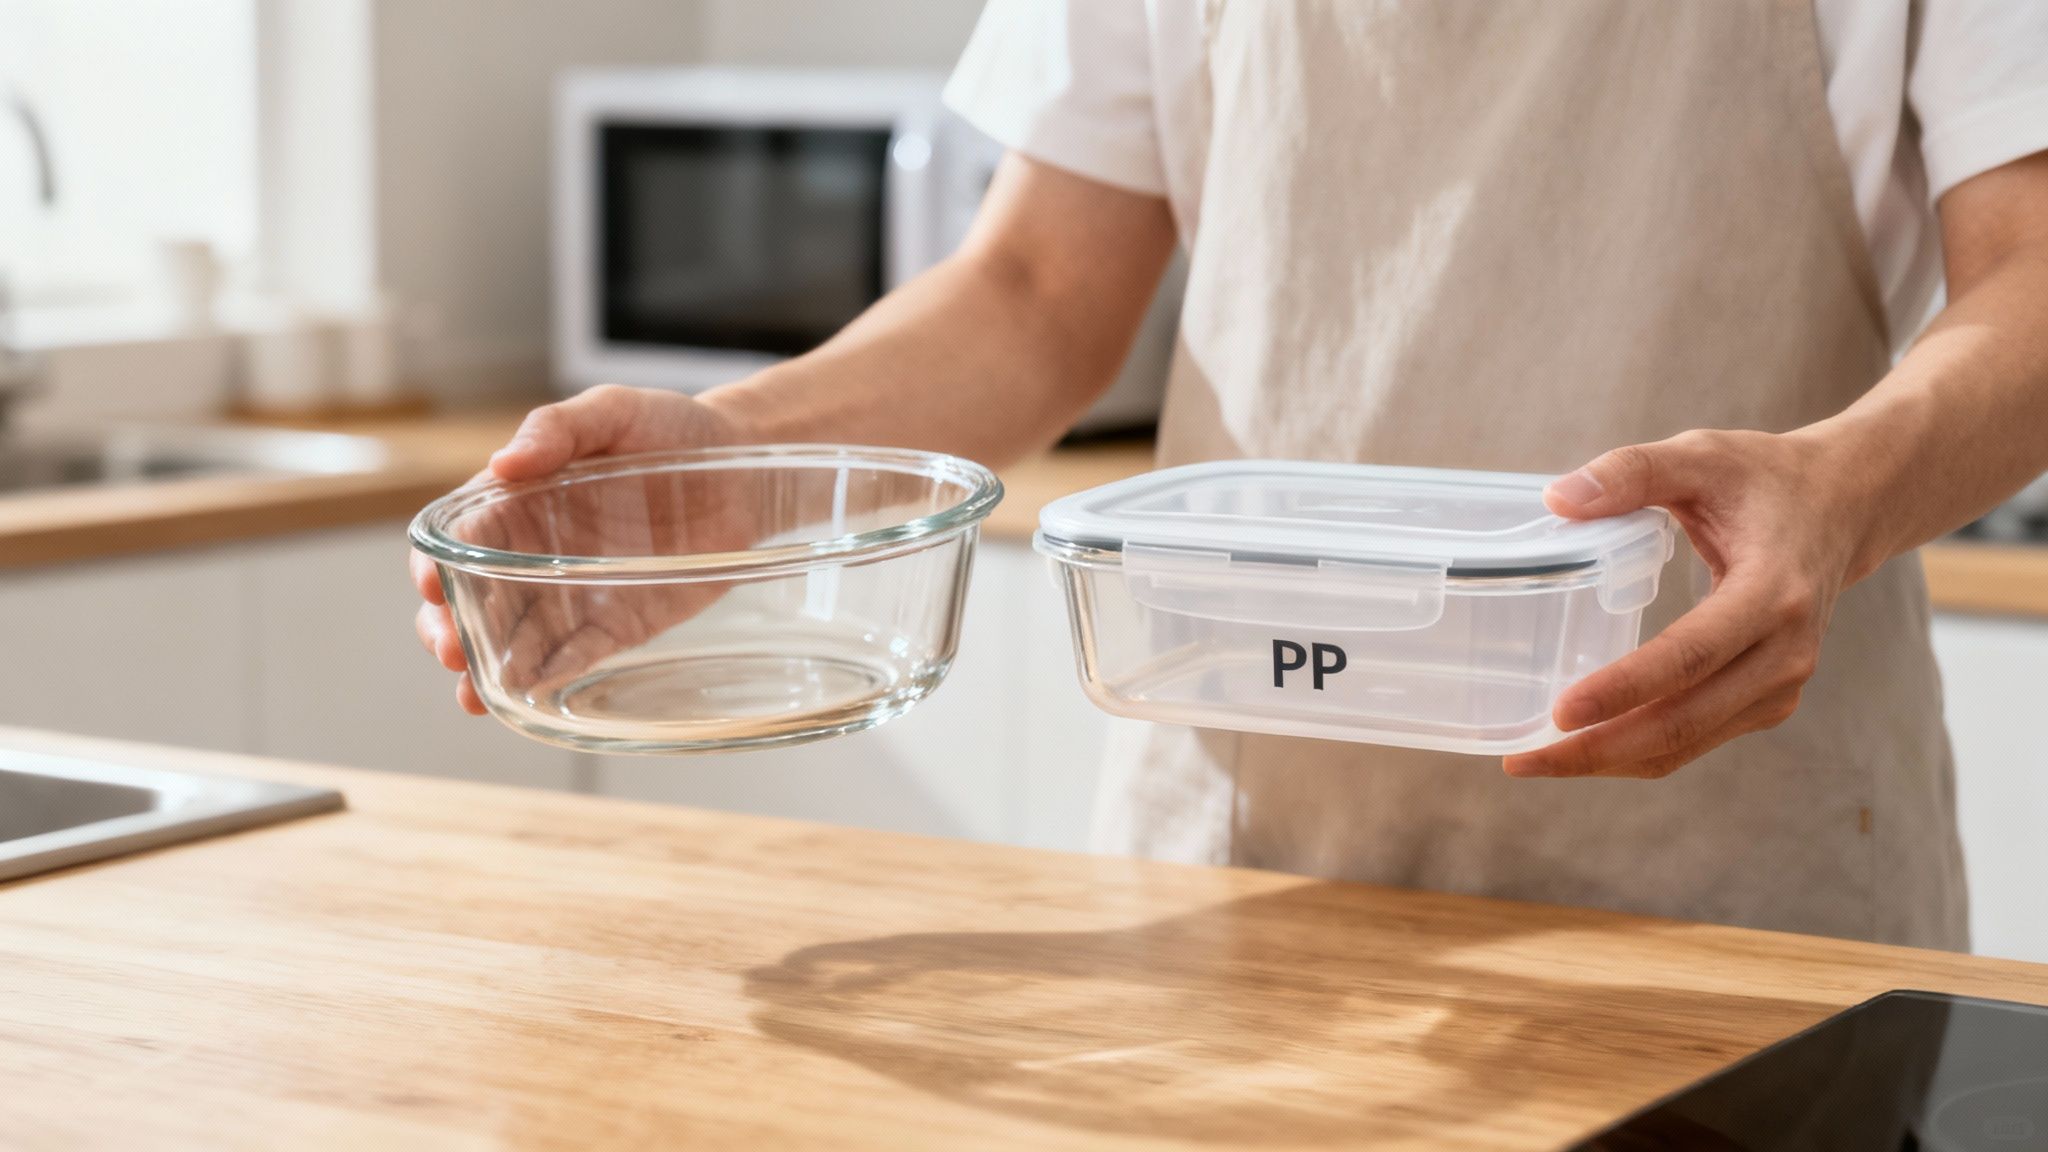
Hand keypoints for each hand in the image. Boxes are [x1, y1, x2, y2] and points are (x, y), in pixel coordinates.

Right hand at [411, 385, 751, 714]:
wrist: (746, 466)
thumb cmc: (673, 428)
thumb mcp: (614, 410)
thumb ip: (558, 428)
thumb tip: (504, 464)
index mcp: (520, 500)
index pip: (461, 539)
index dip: (436, 564)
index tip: (432, 585)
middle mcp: (537, 552)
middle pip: (474, 598)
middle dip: (451, 627)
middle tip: (452, 648)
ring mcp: (575, 592)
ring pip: (515, 638)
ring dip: (491, 666)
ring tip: (476, 693)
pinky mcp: (619, 623)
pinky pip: (578, 655)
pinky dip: (551, 675)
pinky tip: (529, 693)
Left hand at [1501, 428, 1873, 778]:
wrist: (1844, 508)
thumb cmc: (1764, 479)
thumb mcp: (1702, 456)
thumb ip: (1632, 470)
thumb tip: (1557, 498)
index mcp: (1772, 592)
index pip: (1691, 655)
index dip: (1625, 688)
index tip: (1561, 713)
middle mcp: (1785, 652)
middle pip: (1683, 720)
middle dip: (1599, 748)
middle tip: (1522, 760)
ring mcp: (1782, 685)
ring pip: (1686, 742)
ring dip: (1610, 760)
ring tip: (1534, 762)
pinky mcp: (1768, 701)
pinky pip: (1695, 738)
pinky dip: (1636, 750)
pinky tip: (1582, 746)